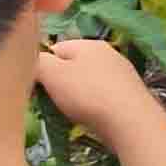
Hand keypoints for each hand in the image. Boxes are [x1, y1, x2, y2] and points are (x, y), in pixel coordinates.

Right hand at [34, 37, 160, 140]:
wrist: (131, 121)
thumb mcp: (52, 74)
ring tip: (72, 111)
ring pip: (88, 80)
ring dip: (78, 94)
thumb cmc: (87, 94)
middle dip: (60, 82)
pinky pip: (103, 94)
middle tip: (53, 101)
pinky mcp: (130, 92)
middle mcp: (108, 52)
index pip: (55, 48)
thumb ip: (38, 62)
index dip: (42, 66)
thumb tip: (34, 59)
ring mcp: (122, 72)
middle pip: (73, 64)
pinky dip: (94, 103)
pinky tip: (92, 116)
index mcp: (89, 43)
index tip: (37, 86)